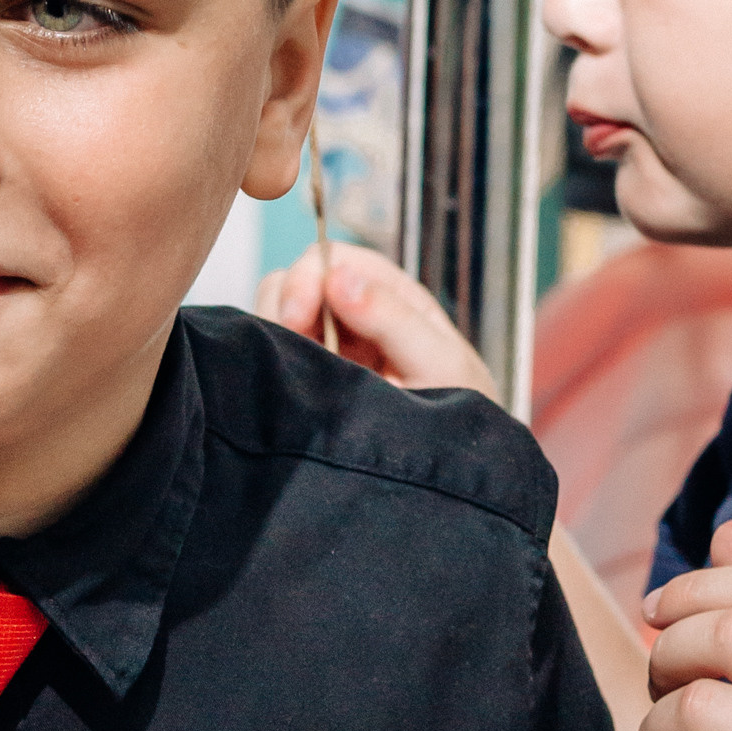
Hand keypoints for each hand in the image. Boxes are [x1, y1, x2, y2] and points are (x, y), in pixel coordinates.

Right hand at [258, 246, 500, 400]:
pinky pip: (272, 360)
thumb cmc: (461, 412)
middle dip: (283, 307)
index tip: (295, 318)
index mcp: (390, 297)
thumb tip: (338, 278)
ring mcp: (327, 349)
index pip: (333, 260)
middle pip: (294, 283)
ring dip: (275, 339)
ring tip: (298, 378)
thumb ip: (392, 318)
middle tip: (288, 348)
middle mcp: (353, 316)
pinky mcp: (308, 381)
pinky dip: (270, 368)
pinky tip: (291, 393)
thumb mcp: (440, 363)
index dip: (307, 279)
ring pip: (275, 319)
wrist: (455, 470)